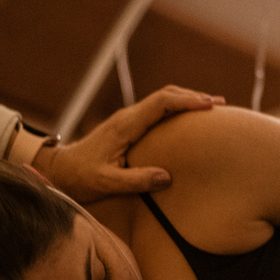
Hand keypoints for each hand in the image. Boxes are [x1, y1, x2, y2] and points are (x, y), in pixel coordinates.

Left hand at [34, 85, 223, 202]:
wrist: (58, 170)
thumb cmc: (80, 177)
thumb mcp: (106, 183)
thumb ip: (135, 180)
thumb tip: (167, 177)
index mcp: (125, 125)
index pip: (161, 103)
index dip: (187, 101)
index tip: (210, 105)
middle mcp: (127, 117)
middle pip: (165, 96)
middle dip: (193, 97)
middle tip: (220, 105)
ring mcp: (127, 121)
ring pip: (162, 102)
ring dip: (186, 102)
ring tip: (211, 110)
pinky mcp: (128, 128)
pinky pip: (157, 112)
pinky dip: (176, 111)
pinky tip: (188, 122)